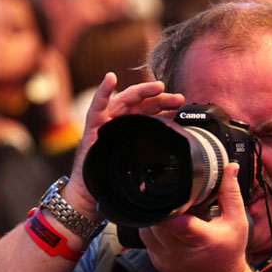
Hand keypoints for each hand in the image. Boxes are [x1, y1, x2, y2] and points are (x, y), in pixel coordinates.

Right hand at [63, 73, 184, 218]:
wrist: (89, 193)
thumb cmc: (112, 179)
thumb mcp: (139, 167)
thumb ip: (153, 156)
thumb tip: (178, 154)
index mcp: (132, 128)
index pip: (151, 112)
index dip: (166, 107)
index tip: (181, 106)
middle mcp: (120, 121)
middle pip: (143, 104)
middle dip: (161, 99)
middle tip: (178, 98)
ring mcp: (106, 121)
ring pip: (126, 100)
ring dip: (142, 91)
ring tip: (158, 86)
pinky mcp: (92, 126)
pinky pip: (97, 106)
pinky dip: (103, 91)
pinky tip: (110, 78)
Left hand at [140, 163, 249, 271]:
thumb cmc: (229, 252)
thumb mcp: (237, 222)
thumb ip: (231, 193)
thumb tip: (230, 168)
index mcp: (200, 240)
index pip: (176, 223)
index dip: (167, 210)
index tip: (168, 195)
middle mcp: (180, 252)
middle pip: (157, 222)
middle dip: (161, 208)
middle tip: (172, 200)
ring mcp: (165, 260)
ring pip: (146, 230)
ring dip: (154, 217)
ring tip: (169, 212)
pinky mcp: (157, 263)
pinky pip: (146, 240)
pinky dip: (152, 229)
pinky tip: (166, 226)